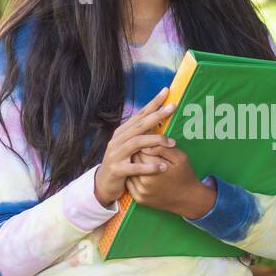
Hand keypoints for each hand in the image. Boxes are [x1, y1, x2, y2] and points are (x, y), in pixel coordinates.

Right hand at [92, 87, 176, 205]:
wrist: (103, 184)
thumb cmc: (122, 163)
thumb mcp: (129, 146)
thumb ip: (141, 134)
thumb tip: (157, 118)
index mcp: (122, 132)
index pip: (140, 114)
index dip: (153, 103)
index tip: (166, 91)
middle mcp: (118, 140)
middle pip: (140, 125)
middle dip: (157, 115)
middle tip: (172, 107)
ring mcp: (116, 154)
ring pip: (137, 143)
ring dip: (156, 141)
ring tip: (173, 143)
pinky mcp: (117, 170)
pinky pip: (135, 167)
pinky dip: (149, 166)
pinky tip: (162, 167)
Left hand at [124, 141, 211, 216]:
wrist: (187, 199)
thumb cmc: (184, 175)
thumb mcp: (179, 157)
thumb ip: (162, 149)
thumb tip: (144, 146)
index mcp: (155, 169)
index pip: (140, 150)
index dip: (145, 145)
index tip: (150, 144)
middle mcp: (145, 181)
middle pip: (133, 160)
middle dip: (138, 155)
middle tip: (147, 154)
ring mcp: (141, 192)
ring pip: (130, 171)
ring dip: (134, 166)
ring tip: (144, 164)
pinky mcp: (139, 199)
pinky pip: (129, 183)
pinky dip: (133, 177)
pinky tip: (142, 174)